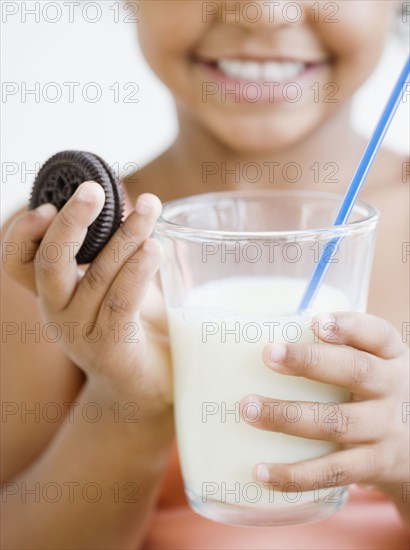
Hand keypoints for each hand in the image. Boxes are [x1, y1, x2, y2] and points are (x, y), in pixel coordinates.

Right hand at [2, 181, 171, 418]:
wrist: (149, 386)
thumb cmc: (135, 324)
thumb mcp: (117, 281)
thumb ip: (114, 251)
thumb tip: (137, 201)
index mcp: (53, 292)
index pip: (18, 261)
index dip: (24, 232)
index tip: (46, 204)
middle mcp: (57, 312)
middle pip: (48, 263)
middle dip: (71, 222)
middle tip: (94, 191)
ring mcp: (80, 333)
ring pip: (95, 276)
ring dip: (124, 237)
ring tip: (151, 209)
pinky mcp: (110, 350)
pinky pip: (120, 302)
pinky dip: (137, 271)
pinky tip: (154, 247)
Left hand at [240, 312, 408, 503]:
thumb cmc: (380, 394)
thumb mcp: (378, 366)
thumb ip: (341, 352)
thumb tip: (271, 346)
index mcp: (391, 356)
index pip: (376, 334)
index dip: (347, 327)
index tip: (316, 322)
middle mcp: (394, 388)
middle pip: (355, 372)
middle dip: (309, 362)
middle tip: (269, 354)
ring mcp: (386, 430)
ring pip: (336, 422)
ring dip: (287, 417)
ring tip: (248, 409)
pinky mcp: (375, 466)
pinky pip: (332, 472)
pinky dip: (294, 475)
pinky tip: (261, 471)